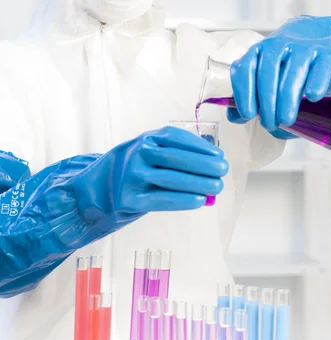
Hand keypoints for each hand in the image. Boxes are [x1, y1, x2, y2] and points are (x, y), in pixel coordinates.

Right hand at [72, 126, 228, 225]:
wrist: (98, 188)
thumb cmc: (134, 168)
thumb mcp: (149, 150)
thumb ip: (175, 152)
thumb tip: (212, 161)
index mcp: (146, 139)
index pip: (176, 139)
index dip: (200, 147)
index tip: (219, 155)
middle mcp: (138, 154)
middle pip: (176, 158)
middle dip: (204, 165)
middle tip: (223, 171)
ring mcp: (132, 176)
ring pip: (171, 179)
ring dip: (198, 183)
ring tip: (217, 186)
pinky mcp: (130, 199)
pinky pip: (161, 200)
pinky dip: (183, 200)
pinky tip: (200, 200)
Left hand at [228, 16, 330, 130]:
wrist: (318, 35)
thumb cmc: (287, 65)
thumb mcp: (265, 77)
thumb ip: (249, 96)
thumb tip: (234, 117)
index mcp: (257, 53)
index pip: (244, 70)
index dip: (244, 93)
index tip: (248, 115)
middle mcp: (277, 46)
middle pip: (268, 74)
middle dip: (267, 103)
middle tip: (270, 124)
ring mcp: (302, 46)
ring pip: (292, 73)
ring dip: (287, 99)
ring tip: (286, 120)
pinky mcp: (326, 50)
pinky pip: (320, 67)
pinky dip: (316, 82)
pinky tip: (312, 97)